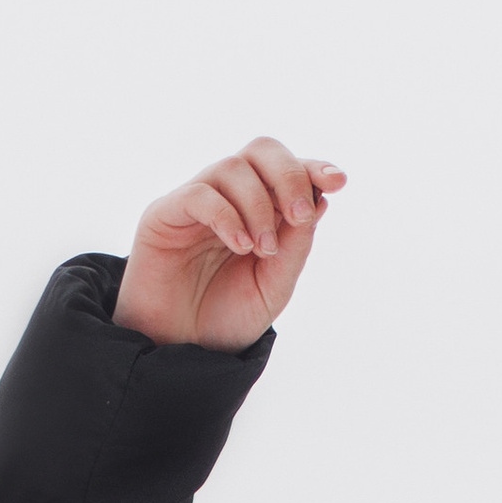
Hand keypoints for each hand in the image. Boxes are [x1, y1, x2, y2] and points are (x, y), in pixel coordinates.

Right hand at [112, 136, 345, 350]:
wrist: (180, 351)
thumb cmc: (225, 319)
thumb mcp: (273, 287)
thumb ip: (295, 247)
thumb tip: (319, 199)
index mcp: (259, 210)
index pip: (287, 169)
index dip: (312, 168)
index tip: (337, 181)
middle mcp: (229, 198)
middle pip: (262, 151)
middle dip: (288, 175)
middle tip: (299, 215)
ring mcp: (197, 202)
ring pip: (233, 167)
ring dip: (258, 205)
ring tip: (263, 250)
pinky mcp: (165, 214)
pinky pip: (200, 194)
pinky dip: (227, 215)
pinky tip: (240, 246)